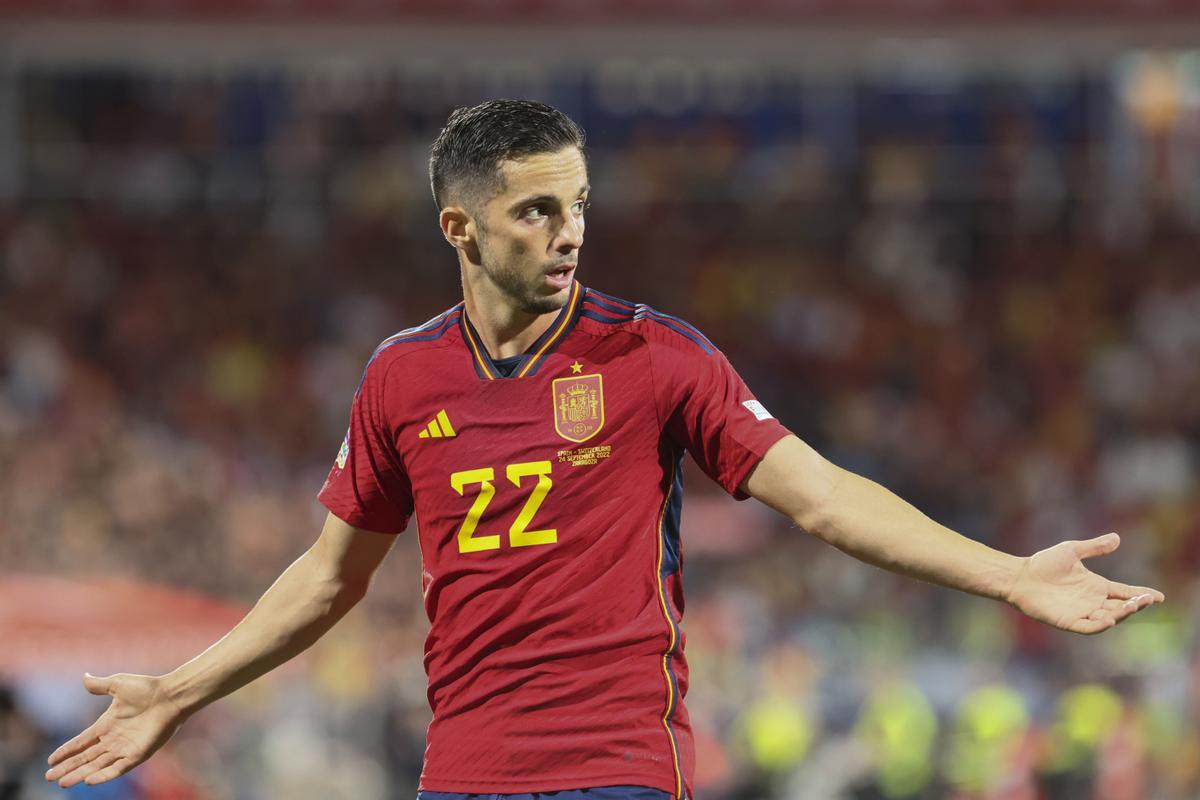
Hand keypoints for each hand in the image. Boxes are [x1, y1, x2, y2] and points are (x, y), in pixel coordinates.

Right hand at [45, 672, 186, 787]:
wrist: (170, 695)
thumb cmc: (147, 688)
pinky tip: (89, 780)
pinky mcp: (138, 754)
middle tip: (49, 778)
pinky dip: (104, 775)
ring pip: (97, 766)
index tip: (51, 761)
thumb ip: (99, 685)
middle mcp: (113, 739)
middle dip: (67, 767)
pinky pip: (118, 768)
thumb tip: (84, 676)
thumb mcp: (118, 684)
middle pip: (86, 758)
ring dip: (80, 774)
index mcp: (107, 725)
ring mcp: (125, 748)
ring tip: (63, 782)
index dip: (66, 751)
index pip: (82, 742)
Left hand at [1006, 532, 1164, 634]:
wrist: (1020, 575)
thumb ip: (1094, 547)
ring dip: (1121, 614)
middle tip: (1147, 599)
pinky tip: (1109, 618)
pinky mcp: (1068, 621)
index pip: (1125, 592)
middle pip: (1121, 606)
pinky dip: (1100, 625)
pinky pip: (1088, 627)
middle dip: (1136, 604)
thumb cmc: (1044, 563)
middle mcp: (1093, 601)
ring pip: (1109, 617)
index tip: (1159, 596)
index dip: (1143, 595)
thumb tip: (1117, 538)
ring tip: (1132, 606)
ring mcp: (1082, 612)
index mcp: (1097, 586)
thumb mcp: (1072, 551)